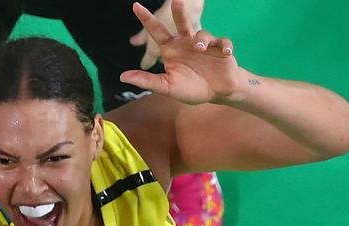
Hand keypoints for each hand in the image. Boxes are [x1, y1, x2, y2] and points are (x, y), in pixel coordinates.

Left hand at [121, 0, 237, 104]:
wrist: (216, 93)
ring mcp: (204, 44)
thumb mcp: (166, 87)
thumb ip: (147, 81)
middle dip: (178, 10)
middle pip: (181, 21)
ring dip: (201, 39)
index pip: (156, 31)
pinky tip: (225, 53)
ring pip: (202, 33)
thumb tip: (122, 77)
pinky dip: (224, 46)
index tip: (135, 5)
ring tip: (199, 48)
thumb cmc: (189, 88)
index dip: (146, 19)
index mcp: (170, 49)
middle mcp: (186, 42)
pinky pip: (223, 42)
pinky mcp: (221, 48)